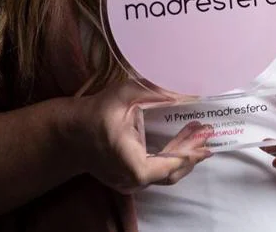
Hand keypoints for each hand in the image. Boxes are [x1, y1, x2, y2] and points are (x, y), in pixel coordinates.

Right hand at [73, 79, 211, 193]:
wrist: (68, 133)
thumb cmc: (95, 113)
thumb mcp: (124, 95)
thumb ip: (155, 92)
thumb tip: (185, 93)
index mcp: (134, 165)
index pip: (173, 165)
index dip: (192, 151)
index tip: (207, 137)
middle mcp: (133, 181)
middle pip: (172, 173)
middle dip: (192, 152)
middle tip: (208, 133)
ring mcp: (129, 184)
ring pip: (165, 175)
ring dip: (183, 154)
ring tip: (197, 132)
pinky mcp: (127, 180)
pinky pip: (155, 173)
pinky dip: (170, 158)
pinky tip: (179, 141)